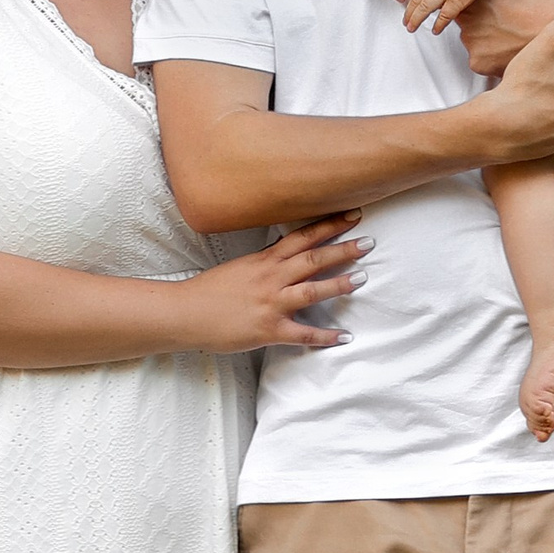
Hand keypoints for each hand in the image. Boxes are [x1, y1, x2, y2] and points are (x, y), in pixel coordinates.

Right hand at [177, 214, 364, 350]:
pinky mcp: (269, 329)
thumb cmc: (209, 292)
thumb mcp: (240, 268)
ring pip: (311, 291)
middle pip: (312, 259)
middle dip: (343, 249)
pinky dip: (325, 336)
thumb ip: (266, 263)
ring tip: (363, 278)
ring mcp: (271, 304)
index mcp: (264, 261)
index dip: (328, 226)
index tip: (352, 215)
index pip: (302, 238)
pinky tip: (344, 336)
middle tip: (369, 242)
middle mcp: (271, 279)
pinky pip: (302, 333)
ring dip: (339, 284)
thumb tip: (288, 256)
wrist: (184, 313)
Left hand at [404, 0, 483, 35]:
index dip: (408, 7)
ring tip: (412, 28)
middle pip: (417, 3)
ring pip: (426, 9)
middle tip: (406, 24)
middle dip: (409, 15)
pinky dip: (439, 24)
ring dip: (417, 20)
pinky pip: (446, 16)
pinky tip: (435, 30)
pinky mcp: (457, 1)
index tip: (406, 14)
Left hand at [456, 0, 553, 80]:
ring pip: (475, 41)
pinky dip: (495, 59)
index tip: (497, 5)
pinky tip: (514, 51)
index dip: (483, 2)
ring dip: (489, 41)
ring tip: (515, 38)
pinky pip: (482, 60)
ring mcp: (471, 40)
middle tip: (509, 23)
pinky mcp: (479, 62)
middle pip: (468, 20)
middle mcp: (469, 15)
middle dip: (485, 22)